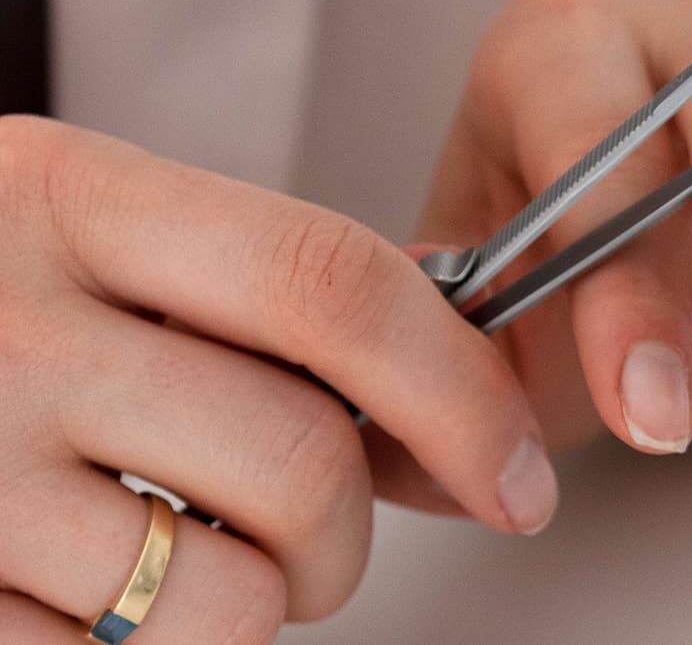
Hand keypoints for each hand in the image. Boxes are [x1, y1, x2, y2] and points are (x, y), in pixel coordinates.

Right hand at [0, 116, 555, 642]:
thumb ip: (259, 295)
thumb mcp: (92, 229)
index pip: (335, 285)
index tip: (517, 471)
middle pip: (299, 460)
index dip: (460, 390)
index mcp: (67, 194)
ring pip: (228, 597)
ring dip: (266, 603)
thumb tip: (460, 391)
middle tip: (323, 534)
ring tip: (202, 556)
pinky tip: (88, 582)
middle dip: (356, 530)